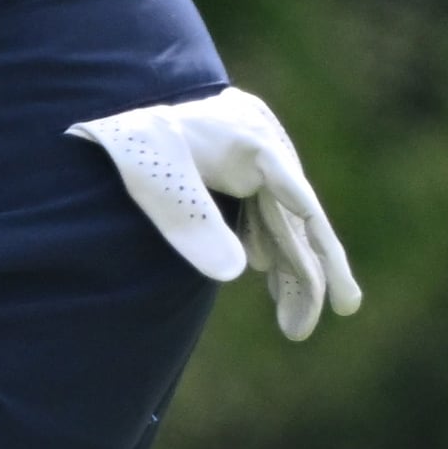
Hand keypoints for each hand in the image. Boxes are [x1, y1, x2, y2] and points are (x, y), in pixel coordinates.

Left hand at [69, 87, 362, 341]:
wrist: (112, 122)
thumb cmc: (131, 144)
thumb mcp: (156, 183)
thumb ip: (192, 222)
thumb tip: (236, 272)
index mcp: (251, 141)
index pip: (294, 197)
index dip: (316, 244)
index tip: (335, 282)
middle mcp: (263, 148)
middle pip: (295, 218)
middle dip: (311, 271)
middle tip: (332, 317)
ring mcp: (253, 162)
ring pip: (281, 224)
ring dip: (290, 272)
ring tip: (297, 326)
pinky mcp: (238, 176)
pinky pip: (263, 220)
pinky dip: (270, 251)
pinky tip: (276, 284)